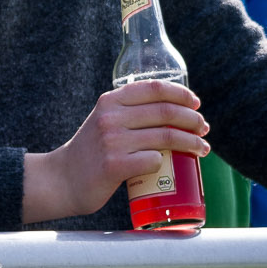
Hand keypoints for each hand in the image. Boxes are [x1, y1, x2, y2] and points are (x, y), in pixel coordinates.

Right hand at [22, 80, 208, 223]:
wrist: (63, 179)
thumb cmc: (91, 151)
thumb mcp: (104, 120)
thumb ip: (129, 112)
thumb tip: (176, 112)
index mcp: (109, 101)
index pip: (154, 88)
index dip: (181, 94)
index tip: (196, 104)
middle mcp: (110, 117)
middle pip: (166, 112)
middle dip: (193, 120)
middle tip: (203, 129)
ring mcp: (112, 141)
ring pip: (166, 137)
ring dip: (192, 143)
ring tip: (202, 148)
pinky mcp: (115, 166)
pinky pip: (154, 161)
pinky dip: (168, 163)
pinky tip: (172, 167)